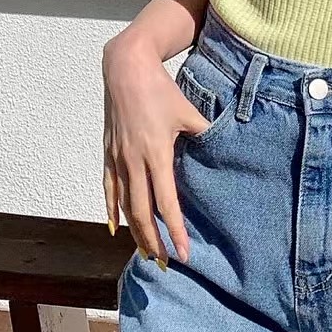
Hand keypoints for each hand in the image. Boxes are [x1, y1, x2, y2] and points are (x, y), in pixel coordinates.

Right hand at [102, 30, 211, 263]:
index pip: (166, 203)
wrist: (126, 68)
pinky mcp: (108, 152)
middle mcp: (134, 161)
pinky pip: (109, 188)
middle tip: (164, 263)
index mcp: (157, 153)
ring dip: (135, 231)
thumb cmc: (160, 89)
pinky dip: (112, 210)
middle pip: (142, 213)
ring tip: (145, 252)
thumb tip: (223, 151)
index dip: (175, 231)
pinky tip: (115, 228)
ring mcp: (118, 158)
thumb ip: (205, 134)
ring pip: (124, 205)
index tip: (184, 254)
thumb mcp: (188, 111)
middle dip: (153, 241)